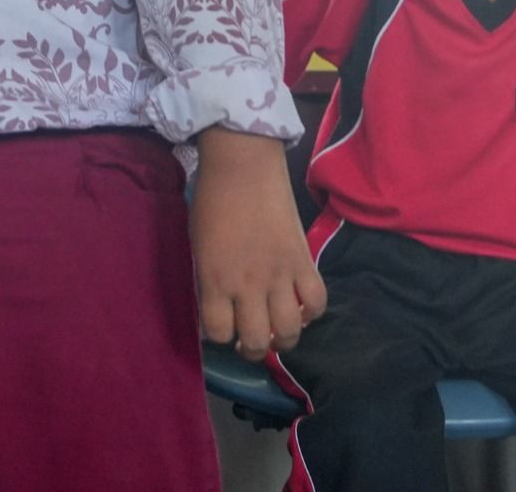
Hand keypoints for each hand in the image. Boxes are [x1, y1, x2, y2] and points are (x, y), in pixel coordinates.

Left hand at [192, 128, 325, 358]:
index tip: (219, 329)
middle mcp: (248, 285)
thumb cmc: (212, 201)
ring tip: (276, 333)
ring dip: (283, 340)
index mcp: (214, 279)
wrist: (244, 165)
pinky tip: (301, 308)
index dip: (216, 337)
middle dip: (250, 350)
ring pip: (289, 332)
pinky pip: (317, 303)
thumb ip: (208, 280)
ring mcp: (280, 275)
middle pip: (254, 341)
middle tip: (249, 340)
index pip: (217, 333)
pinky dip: (312, 313)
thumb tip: (218, 307)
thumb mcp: (198, 246)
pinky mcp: (304, 262)